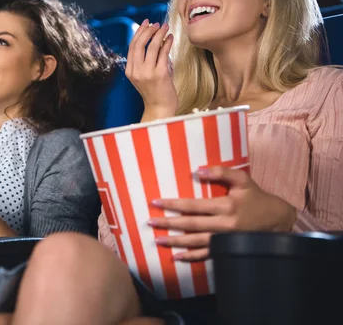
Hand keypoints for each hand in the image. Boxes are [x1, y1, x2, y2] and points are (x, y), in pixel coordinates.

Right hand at [126, 19, 177, 121]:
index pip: (132, 46)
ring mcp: (147, 73)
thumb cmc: (155, 91)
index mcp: (130, 71)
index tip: (146, 23)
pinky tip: (170, 38)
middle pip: (139, 44)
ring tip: (164, 27)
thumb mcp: (144, 75)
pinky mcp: (160, 74)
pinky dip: (167, 43)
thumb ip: (146, 60)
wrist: (160, 108)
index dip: (139, 32)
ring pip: (151, 46)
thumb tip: (155, 39)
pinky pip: (163, 53)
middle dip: (148, 30)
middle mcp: (136, 71)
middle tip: (156, 24)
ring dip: (159, 34)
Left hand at [148, 166, 296, 260]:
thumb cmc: (257, 198)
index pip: (194, 205)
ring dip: (176, 242)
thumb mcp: (243, 180)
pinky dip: (191, 257)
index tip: (156, 202)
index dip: (174, 204)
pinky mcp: (227, 249)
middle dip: (169, 224)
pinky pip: (207, 255)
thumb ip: (221, 172)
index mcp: (226, 206)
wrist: (278, 221)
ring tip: (158, 240)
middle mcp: (223, 224)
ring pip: (196, 242)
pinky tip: (176, 257)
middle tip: (150, 222)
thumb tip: (198, 170)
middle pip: (191, 225)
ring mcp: (225, 240)